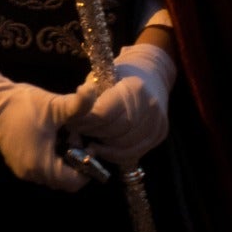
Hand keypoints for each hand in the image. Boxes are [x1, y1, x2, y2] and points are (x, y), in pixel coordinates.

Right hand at [0, 68, 92, 191]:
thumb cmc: (24, 106)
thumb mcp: (55, 106)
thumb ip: (78, 104)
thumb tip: (94, 90)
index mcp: (42, 166)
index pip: (74, 182)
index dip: (87, 167)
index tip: (88, 146)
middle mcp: (31, 174)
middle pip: (64, 180)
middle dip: (74, 161)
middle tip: (74, 137)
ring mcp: (22, 170)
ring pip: (52, 175)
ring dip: (62, 160)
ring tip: (62, 135)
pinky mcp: (17, 163)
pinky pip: (41, 169)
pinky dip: (51, 158)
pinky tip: (51, 138)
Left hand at [68, 42, 175, 166]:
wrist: (150, 75)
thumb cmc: (119, 76)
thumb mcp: (101, 78)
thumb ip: (89, 97)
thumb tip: (71, 116)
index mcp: (134, 88)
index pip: (105, 113)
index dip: (86, 122)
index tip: (72, 123)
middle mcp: (150, 105)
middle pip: (116, 132)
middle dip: (94, 134)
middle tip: (77, 134)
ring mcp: (158, 122)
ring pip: (125, 146)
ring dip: (104, 148)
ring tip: (90, 141)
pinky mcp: (160, 134)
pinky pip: (135, 153)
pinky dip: (117, 155)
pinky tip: (104, 149)